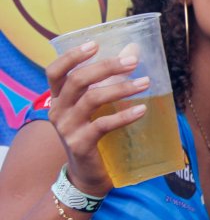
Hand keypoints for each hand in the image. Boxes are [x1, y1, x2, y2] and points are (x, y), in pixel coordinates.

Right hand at [44, 41, 147, 195]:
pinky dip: (124, 116)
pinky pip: (103, 125)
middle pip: (78, 81)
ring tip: (145, 83)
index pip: (55, 71)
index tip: (95, 44)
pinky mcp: (80, 144)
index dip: (72, 56)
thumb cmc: (94, 133)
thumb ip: (110, 80)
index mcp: (57, 98)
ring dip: (121, 88)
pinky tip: (142, 110)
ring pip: (92, 99)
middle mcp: (57, 110)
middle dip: (106, 68)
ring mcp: (67, 128)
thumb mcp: (97, 106)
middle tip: (133, 62)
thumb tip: (134, 50)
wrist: (88, 174)